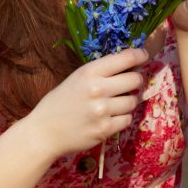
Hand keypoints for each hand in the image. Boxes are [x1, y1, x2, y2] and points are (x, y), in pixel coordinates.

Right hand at [24, 46, 151, 160]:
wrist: (45, 132)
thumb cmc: (59, 103)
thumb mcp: (76, 79)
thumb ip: (100, 72)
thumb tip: (129, 66)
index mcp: (89, 72)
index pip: (125, 58)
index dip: (139, 55)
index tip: (143, 55)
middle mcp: (98, 89)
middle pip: (135, 80)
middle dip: (135, 81)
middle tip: (129, 84)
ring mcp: (103, 110)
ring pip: (133, 101)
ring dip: (128, 101)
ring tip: (115, 104)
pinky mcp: (105, 129)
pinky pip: (127, 119)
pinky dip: (122, 118)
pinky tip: (110, 117)